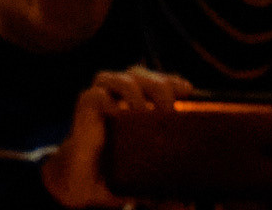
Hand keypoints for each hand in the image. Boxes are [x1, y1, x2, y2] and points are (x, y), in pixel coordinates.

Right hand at [40, 66, 193, 207]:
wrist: (84, 181)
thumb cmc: (118, 170)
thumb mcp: (146, 174)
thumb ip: (163, 181)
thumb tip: (185, 201)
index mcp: (138, 102)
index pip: (158, 81)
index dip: (172, 81)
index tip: (187, 91)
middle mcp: (120, 95)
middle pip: (140, 74)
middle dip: (158, 84)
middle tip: (168, 109)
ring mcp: (102, 98)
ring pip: (120, 78)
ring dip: (135, 91)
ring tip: (142, 111)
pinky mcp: (84, 107)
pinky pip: (97, 95)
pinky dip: (108, 101)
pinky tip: (117, 114)